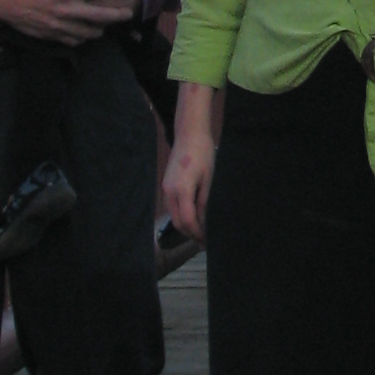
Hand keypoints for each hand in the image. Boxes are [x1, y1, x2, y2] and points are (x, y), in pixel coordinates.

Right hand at [0, 0, 136, 43]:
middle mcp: (65, 10)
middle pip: (98, 16)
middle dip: (116, 15)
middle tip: (128, 12)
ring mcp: (58, 25)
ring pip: (86, 32)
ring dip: (100, 29)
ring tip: (108, 25)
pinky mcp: (50, 34)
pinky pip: (71, 40)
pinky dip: (81, 38)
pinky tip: (86, 34)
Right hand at [159, 83, 217, 238]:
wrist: (189, 134)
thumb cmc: (203, 154)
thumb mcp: (209, 179)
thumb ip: (205, 202)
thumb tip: (205, 222)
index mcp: (181, 190)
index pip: (187, 220)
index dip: (197, 233)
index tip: (207, 240)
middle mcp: (169, 191)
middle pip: (177, 222)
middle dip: (191, 233)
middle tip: (205, 240)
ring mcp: (165, 188)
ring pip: (173, 215)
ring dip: (185, 225)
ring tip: (201, 230)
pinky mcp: (166, 184)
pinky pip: (172, 206)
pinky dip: (181, 215)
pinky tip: (193, 216)